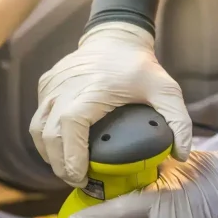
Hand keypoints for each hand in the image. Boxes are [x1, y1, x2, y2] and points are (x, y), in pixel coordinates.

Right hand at [29, 22, 191, 187]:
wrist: (115, 36)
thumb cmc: (139, 66)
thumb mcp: (166, 91)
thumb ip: (179, 122)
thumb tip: (179, 155)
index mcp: (92, 90)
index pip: (70, 125)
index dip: (71, 156)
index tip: (81, 177)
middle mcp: (66, 87)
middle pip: (49, 134)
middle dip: (60, 164)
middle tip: (78, 181)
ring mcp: (52, 86)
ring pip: (38, 128)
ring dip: (49, 154)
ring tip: (68, 169)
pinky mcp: (45, 85)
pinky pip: (38, 117)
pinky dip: (46, 137)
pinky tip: (62, 148)